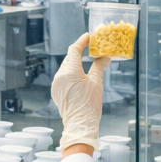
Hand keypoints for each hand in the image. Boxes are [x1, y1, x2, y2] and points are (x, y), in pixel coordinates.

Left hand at [51, 33, 108, 152]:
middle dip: (79, 51)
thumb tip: (104, 57)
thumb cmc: (89, 105)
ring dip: (75, 62)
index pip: (74, 50)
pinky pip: (63, 76)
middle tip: (89, 47)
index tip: (88, 36)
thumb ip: (99, 66)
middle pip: (69, 58)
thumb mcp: (97, 83)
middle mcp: (59, 76)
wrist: (80, 124)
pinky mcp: (56, 91)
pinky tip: (79, 74)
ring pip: (65, 67)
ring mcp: (56, 84)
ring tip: (86, 60)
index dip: (81, 41)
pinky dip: (70, 72)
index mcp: (69, 72)